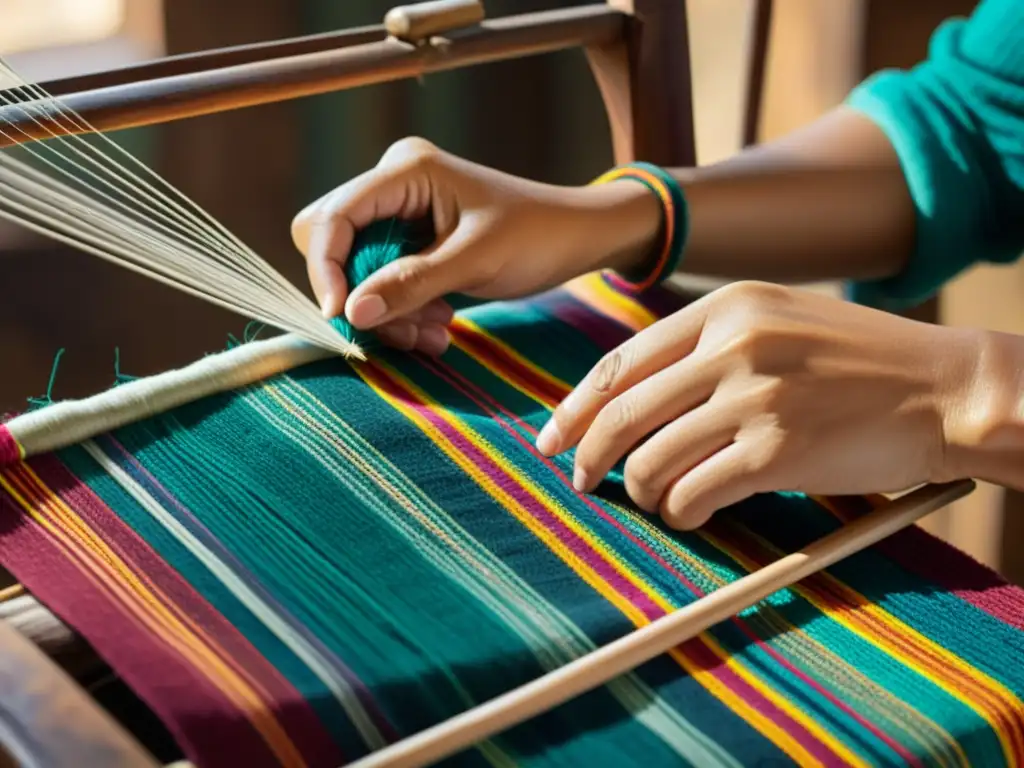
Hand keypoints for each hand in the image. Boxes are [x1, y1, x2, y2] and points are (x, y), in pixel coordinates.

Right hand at [291, 137, 659, 353]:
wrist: (575, 239)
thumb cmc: (535, 236)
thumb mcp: (475, 262)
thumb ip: (411, 284)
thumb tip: (350, 314)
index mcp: (405, 170)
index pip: (332, 218)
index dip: (326, 270)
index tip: (343, 319)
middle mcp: (393, 184)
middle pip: (333, 244)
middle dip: (359, 294)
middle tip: (400, 329)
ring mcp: (400, 212)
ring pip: (357, 271)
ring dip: (386, 312)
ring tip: (432, 335)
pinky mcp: (411, 240)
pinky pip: (382, 281)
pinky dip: (403, 311)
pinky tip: (438, 328)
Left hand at [536, 281, 984, 529]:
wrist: (945, 389)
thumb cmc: (858, 362)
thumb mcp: (776, 321)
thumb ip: (706, 345)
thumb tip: (629, 394)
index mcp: (726, 308)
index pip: (619, 362)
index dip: (575, 407)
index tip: (553, 438)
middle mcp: (733, 345)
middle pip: (620, 413)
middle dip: (587, 456)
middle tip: (582, 480)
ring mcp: (755, 397)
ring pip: (650, 462)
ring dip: (642, 492)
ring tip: (659, 499)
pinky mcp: (777, 452)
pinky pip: (692, 495)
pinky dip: (680, 514)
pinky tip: (692, 514)